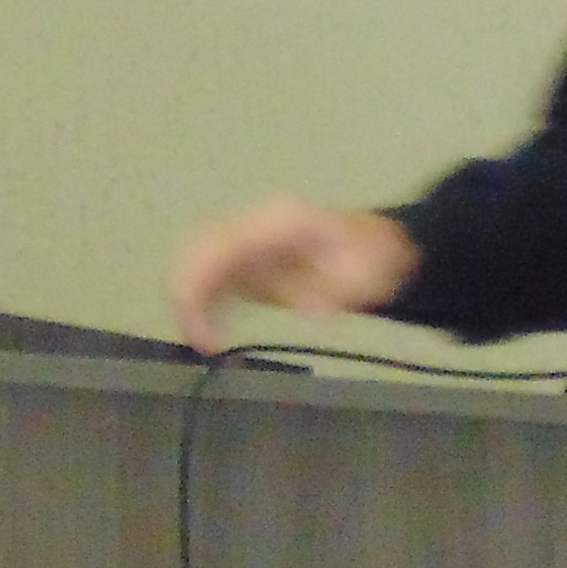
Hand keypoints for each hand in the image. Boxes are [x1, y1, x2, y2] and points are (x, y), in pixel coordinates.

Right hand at [168, 196, 420, 352]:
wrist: (380, 244)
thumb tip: (311, 309)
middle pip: (196, 251)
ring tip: (203, 342)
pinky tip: (211, 331)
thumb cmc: (371, 260)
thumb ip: (333, 290)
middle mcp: (254, 225)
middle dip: (185, 297)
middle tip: (199, 342)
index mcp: (275, 224)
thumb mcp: (361, 275)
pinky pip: (212, 275)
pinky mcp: (247, 258)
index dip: (199, 289)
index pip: (217, 249)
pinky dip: (203, 302)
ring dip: (190, 302)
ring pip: (197, 261)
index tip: (204, 334)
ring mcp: (248, 239)